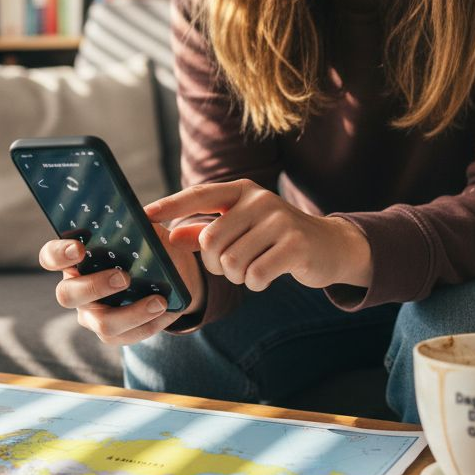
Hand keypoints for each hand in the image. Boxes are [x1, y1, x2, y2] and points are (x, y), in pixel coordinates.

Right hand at [38, 224, 204, 345]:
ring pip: (101, 324)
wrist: (172, 274)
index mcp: (75, 259)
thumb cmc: (149, 247)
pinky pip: (127, 337)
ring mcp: (92, 315)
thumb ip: (138, 225)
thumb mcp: (146, 231)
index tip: (80, 248)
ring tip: (158, 301)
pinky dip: (149, 324)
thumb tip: (145, 217)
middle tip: (124, 277)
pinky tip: (166, 311)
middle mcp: (76, 289)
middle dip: (95, 286)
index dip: (58, 254)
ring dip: (132, 313)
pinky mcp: (113, 334)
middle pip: (67, 295)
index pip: (51, 256)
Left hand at [144, 179, 371, 292]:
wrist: (329, 246)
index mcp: (242, 191)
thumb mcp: (242, 228)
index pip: (199, 195)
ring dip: (237, 276)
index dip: (170, 206)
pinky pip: (255, 274)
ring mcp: (279, 220)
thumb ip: (205, 231)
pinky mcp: (295, 245)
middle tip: (230, 266)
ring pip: (231, 262)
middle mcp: (259, 199)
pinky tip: (267, 275)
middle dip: (215, 264)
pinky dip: (255, 283)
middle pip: (211, 241)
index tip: (144, 216)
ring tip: (252, 269)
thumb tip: (169, 237)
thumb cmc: (276, 238)